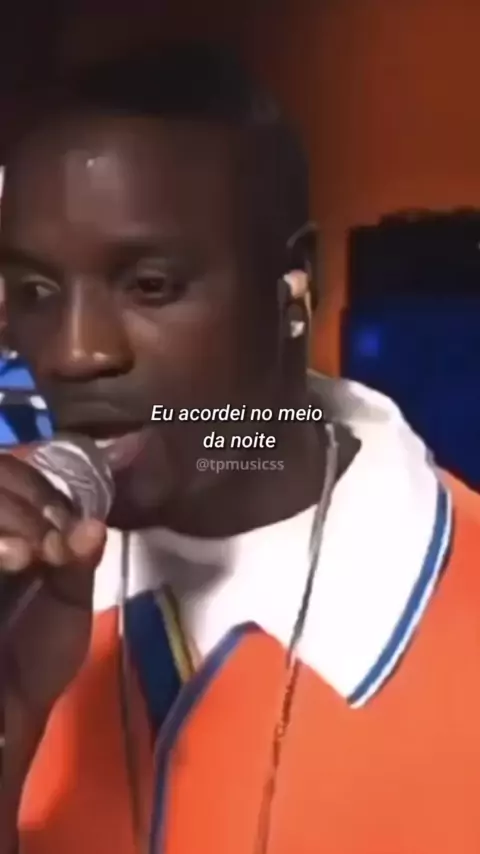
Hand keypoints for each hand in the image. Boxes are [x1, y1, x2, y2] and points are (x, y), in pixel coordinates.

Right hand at [0, 451, 105, 778]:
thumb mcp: (67, 605)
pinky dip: (0, 543)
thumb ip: (78, 563)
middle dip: (23, 502)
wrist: (5, 716)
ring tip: (30, 554)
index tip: (63, 521)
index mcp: (11, 532)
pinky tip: (17, 559)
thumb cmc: (35, 658)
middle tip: (48, 541)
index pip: (10, 474)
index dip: (37, 487)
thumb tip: (93, 524)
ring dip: (11, 516)